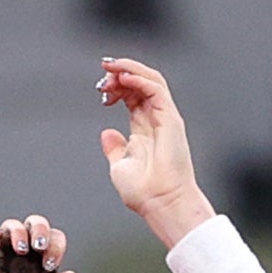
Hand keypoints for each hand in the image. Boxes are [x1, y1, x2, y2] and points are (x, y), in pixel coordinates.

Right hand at [0, 215, 72, 272]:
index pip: (54, 243)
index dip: (55, 245)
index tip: (49, 263)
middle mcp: (22, 262)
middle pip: (34, 227)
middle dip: (38, 228)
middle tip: (37, 245)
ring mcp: (0, 260)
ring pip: (11, 227)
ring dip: (16, 230)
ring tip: (19, 248)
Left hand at [98, 56, 210, 244]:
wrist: (160, 203)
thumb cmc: (145, 192)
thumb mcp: (120, 166)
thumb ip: (115, 149)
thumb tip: (106, 134)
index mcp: (144, 129)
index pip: (132, 95)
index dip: (116, 86)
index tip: (100, 88)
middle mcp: (156, 120)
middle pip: (140, 83)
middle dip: (120, 74)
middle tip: (102, 76)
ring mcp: (165, 117)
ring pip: (151, 80)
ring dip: (129, 69)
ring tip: (111, 69)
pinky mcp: (170, 119)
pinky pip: (156, 89)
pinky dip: (139, 78)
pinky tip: (123, 78)